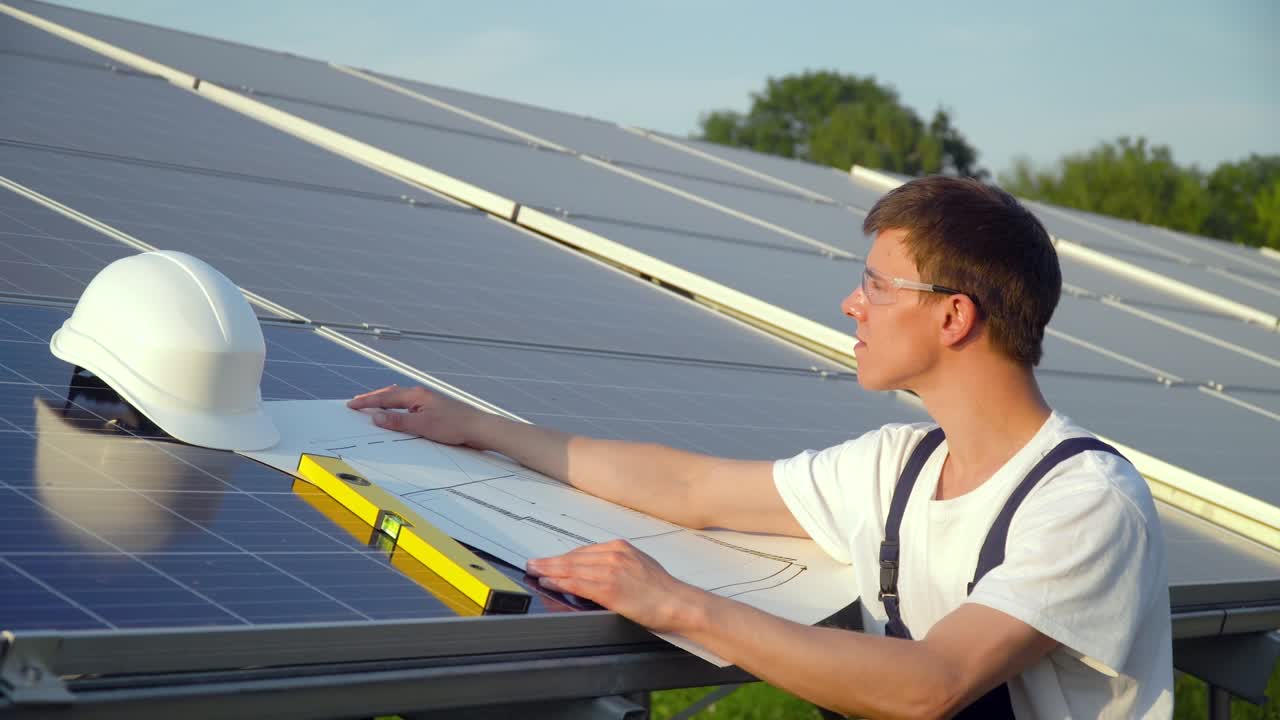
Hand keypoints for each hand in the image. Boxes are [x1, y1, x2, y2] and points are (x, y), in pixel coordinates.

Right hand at [347, 384, 480, 445]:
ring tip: (372, 403)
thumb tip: (376, 417)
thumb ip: (398, 421)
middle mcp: (421, 394)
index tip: (352, 404)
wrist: (479, 428)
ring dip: (385, 401)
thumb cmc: (454, 426)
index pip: (385, 397)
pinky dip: (397, 406)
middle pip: (391, 394)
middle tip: (356, 402)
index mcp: (417, 395)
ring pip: (400, 398)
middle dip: (373, 398)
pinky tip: (398, 411)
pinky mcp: (434, 409)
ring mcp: (428, 401)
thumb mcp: (422, 426)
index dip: (367, 401)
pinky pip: (409, 405)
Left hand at [526, 539, 699, 633]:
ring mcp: (611, 571)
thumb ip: (618, 565)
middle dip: (551, 561)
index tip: (550, 560)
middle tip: (533, 564)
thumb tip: (598, 572)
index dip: (563, 557)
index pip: (584, 551)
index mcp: (620, 548)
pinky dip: (560, 582)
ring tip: (535, 572)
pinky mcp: (609, 588)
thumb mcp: (639, 566)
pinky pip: (578, 583)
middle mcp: (614, 555)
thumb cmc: (663, 590)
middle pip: (574, 557)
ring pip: (572, 568)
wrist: (678, 603)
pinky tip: (549, 582)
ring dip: (549, 570)